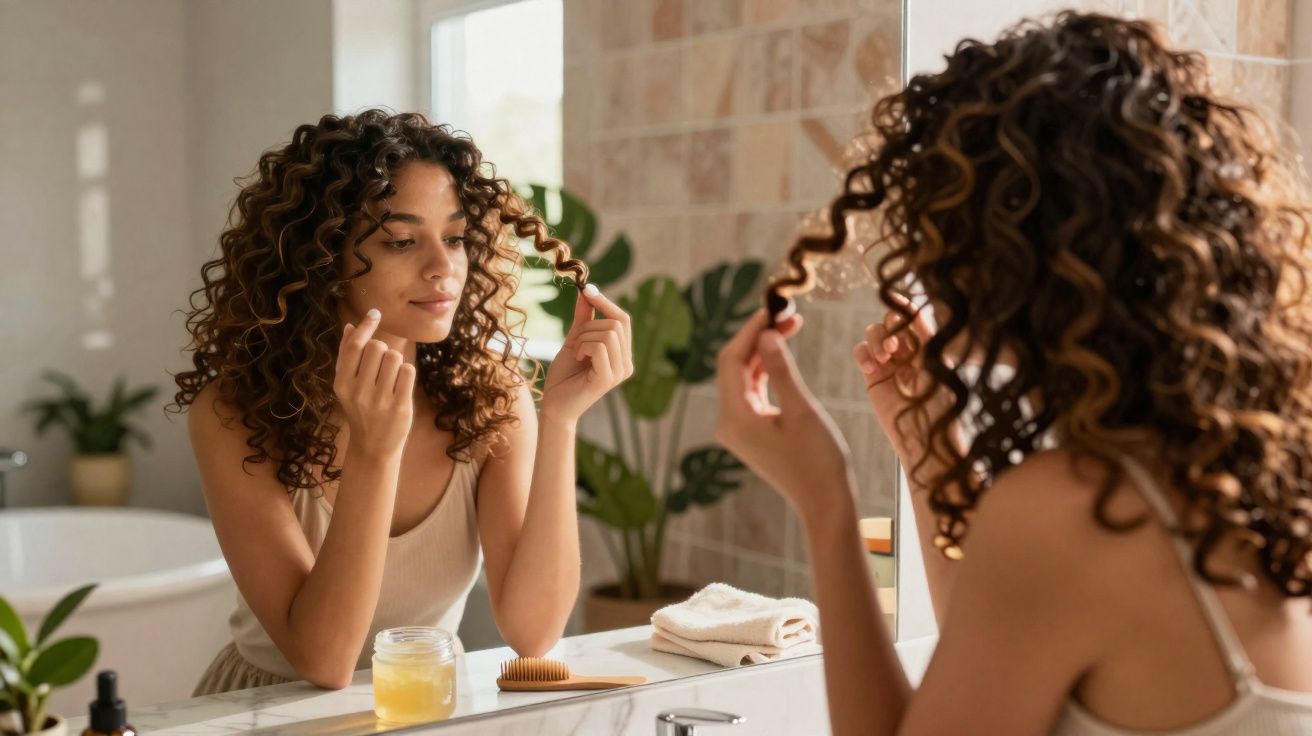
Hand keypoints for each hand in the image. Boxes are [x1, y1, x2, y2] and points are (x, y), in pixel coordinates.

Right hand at [333, 309, 415, 457]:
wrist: (373, 447)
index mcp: (342, 384)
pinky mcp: (400, 407)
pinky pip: (409, 371)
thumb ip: (347, 356)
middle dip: (383, 351)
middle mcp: (358, 392)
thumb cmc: (361, 410)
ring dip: (397, 363)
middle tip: (382, 369)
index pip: (354, 346)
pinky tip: (400, 386)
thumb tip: (349, 327)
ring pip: (395, 357)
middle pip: (377, 347)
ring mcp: (379, 400)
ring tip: (391, 379)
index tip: (375, 313)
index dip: (366, 326)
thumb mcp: (346, 386)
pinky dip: (407, 374)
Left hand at [541, 285, 633, 423]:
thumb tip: (587, 290)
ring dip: (584, 338)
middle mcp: (626, 364)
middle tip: (576, 344)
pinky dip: (583, 347)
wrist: (553, 405)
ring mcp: (620, 372)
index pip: (623, 320)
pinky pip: (599, 347)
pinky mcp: (608, 379)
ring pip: (608, 333)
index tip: (586, 289)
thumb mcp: (574, 340)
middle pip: (616, 323)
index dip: (606, 302)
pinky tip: (577, 359)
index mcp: (622, 355)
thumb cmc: (564, 376)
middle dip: (590, 326)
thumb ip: (584, 318)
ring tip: (577, 353)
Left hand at [714, 310, 853, 519]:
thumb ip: (781, 369)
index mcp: (735, 417)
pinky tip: (784, 352)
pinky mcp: (752, 432)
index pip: (731, 360)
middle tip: (786, 314)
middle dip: (758, 338)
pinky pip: (754, 393)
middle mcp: (729, 423)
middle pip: (734, 367)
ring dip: (763, 352)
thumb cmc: (818, 460)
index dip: (750, 331)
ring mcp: (739, 429)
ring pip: (744, 378)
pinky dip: (767, 372)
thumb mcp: (802, 409)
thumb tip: (765, 335)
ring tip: (791, 325)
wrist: (826, 504)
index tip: (773, 309)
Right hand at [853, 297, 964, 462]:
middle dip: (889, 327)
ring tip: (882, 359)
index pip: (915, 319)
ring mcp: (889, 363)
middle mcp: (909, 351)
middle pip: (891, 321)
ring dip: (876, 340)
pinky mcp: (873, 376)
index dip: (904, 307)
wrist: (923, 439)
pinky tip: (871, 368)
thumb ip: (928, 341)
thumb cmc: (940, 408)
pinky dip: (863, 354)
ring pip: (874, 334)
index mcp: (929, 347)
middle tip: (893, 347)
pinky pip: (862, 353)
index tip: (896, 300)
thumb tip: (919, 312)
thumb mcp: (940, 371)